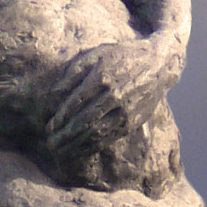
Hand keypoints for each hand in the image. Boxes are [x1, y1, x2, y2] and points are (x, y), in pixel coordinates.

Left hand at [44, 38, 167, 160]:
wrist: (158, 65)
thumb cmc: (121, 56)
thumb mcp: (96, 54)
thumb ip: (74, 71)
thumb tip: (54, 92)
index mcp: (102, 77)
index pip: (76, 103)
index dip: (61, 118)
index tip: (49, 128)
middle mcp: (114, 96)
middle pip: (84, 121)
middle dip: (64, 135)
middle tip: (50, 144)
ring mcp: (125, 111)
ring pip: (96, 133)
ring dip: (75, 145)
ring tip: (60, 152)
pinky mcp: (132, 122)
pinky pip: (108, 138)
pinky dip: (92, 147)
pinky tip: (79, 151)